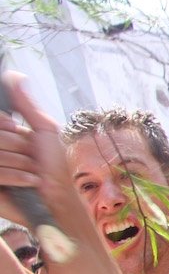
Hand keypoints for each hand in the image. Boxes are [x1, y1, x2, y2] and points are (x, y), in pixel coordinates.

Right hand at [0, 72, 73, 226]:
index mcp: (3, 133)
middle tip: (31, 158)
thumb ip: (26, 105)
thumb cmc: (55, 166)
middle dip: (16, 146)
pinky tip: (28, 181)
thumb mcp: (45, 130)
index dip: (3, 123)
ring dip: (18, 163)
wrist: (58, 199)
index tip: (17, 129)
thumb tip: (15, 74)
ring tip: (31, 172)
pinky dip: (14, 176)